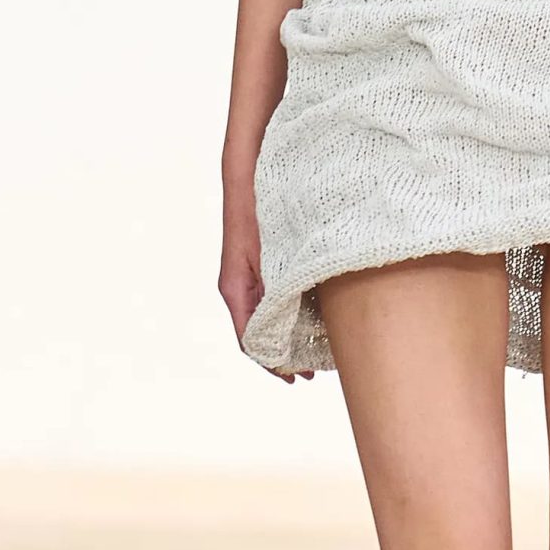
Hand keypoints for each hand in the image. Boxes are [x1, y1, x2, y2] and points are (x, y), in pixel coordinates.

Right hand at [220, 181, 311, 382]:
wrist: (248, 172)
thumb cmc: (258, 208)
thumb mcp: (271, 254)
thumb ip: (276, 290)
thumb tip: (287, 328)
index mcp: (235, 290)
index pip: (250, 341)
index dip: (272, 364)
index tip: (294, 378)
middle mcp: (239, 288)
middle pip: (259, 334)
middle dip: (283, 356)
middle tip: (311, 373)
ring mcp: (250, 277)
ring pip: (267, 318)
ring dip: (288, 337)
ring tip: (314, 354)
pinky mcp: (262, 266)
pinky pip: (273, 299)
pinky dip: (290, 316)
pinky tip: (312, 320)